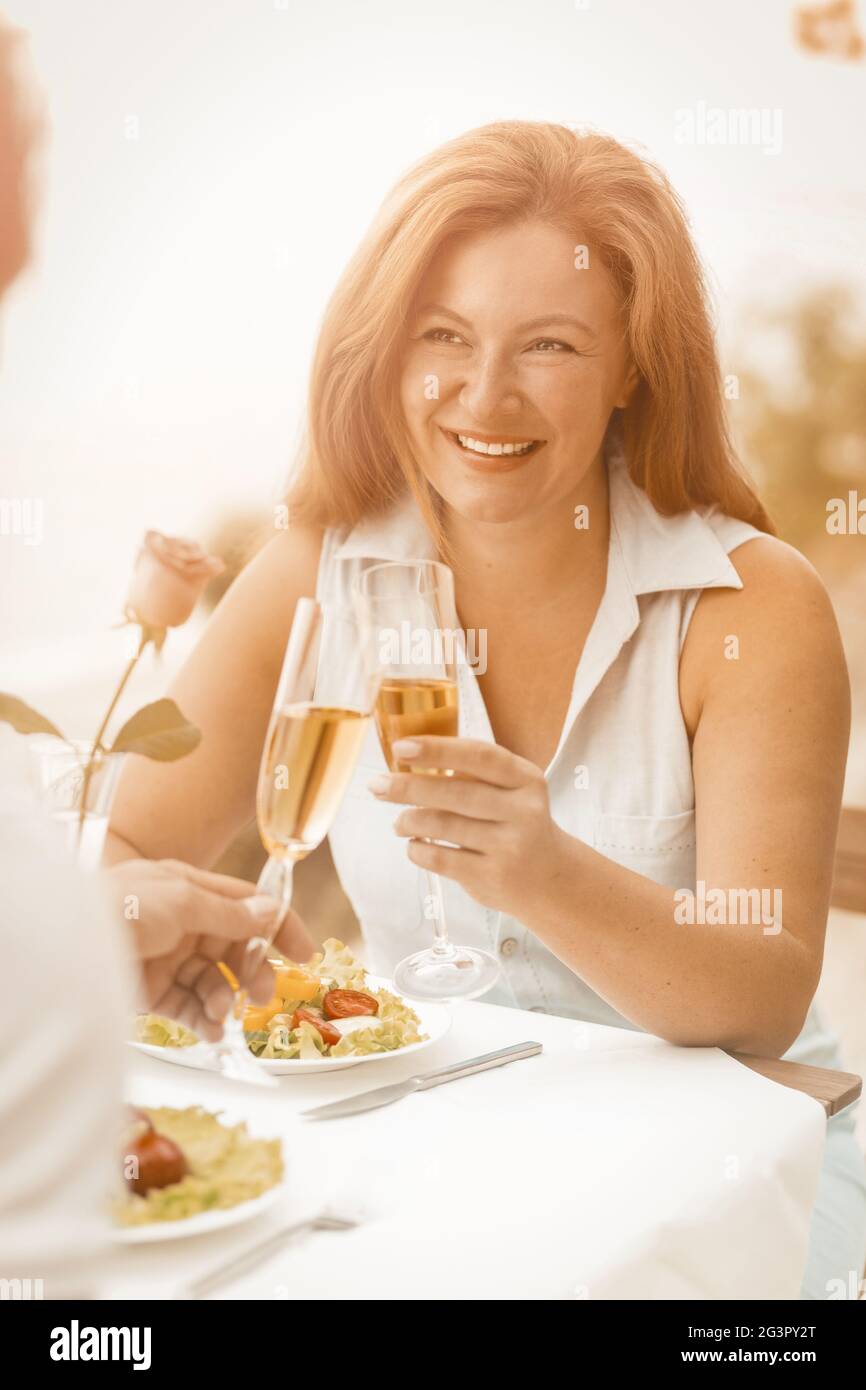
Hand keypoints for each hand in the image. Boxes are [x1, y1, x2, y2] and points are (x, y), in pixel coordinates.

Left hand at [103, 858, 315, 1040]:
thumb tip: (269, 912)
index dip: (278, 927)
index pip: (247, 905)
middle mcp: (182, 922)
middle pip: (234, 947)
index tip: (305, 955)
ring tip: (224, 1013)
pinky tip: (212, 1031)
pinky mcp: (151, 992)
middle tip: (264, 995)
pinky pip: (188, 1007)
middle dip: (253, 970)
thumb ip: (229, 912)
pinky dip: (204, 1020)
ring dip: (226, 998)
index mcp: (190, 889)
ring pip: (214, 980)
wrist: (66, 944)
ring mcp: (167, 958)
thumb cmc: (122, 906)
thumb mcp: (183, 900)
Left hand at [369, 737, 565, 920]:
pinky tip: (414, 844)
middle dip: (408, 787)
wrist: (548, 877)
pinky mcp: (492, 876)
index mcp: (525, 779)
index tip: (400, 747)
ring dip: (409, 820)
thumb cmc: (514, 822)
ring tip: (399, 822)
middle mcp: (523, 811)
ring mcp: (509, 846)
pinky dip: (417, 849)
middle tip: (377, 785)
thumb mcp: (511, 790)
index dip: (437, 749)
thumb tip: (407, 756)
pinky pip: (440, 858)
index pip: (479, 756)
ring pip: (443, 826)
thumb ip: (473, 773)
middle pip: (455, 792)